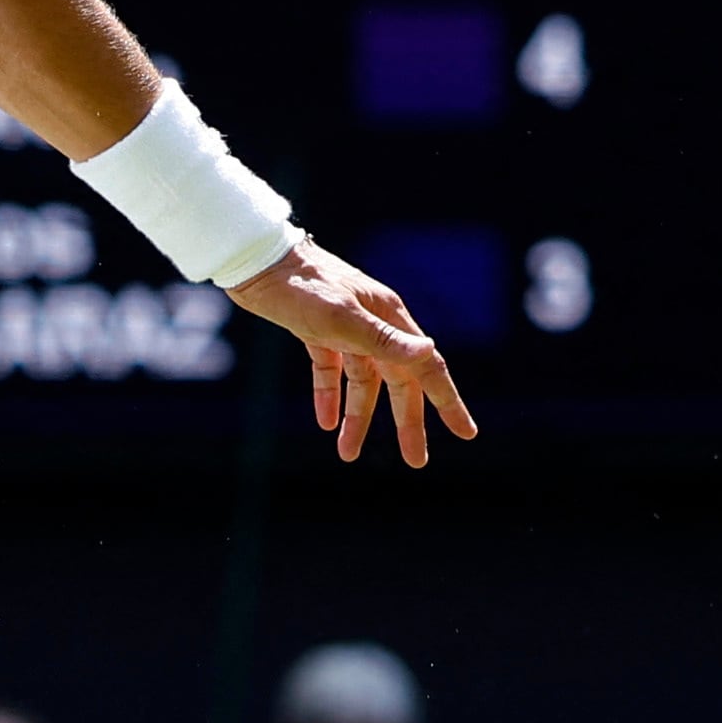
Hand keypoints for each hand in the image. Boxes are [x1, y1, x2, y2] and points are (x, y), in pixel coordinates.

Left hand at [230, 235, 478, 467]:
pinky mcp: (317, 330)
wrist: (255, 261)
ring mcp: (346, 328)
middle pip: (398, 382)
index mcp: (389, 319)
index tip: (466, 433)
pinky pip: (332, 370)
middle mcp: (374, 324)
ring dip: (358, 417)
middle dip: (407, 422)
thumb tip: (429, 352)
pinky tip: (326, 422)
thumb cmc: (301, 287)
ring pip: (363, 382)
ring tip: (347, 454)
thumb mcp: (342, 318)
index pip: (427, 368)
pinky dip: (330, 394)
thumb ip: (384, 340)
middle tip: (415, 461)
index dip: (448, 402)